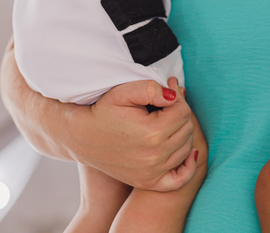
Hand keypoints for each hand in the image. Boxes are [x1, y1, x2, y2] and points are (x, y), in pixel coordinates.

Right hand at [0, 43, 198, 189]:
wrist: (81, 138)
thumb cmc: (102, 111)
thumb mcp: (122, 92)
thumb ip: (150, 88)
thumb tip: (173, 95)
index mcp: (152, 132)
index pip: (183, 112)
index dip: (178, 97)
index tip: (169, 88)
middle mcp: (155, 156)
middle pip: (187, 129)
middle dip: (181, 112)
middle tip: (168, 101)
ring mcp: (152, 172)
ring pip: (186, 148)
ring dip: (182, 132)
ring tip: (168, 118)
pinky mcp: (148, 182)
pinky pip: (180, 179)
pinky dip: (187, 166)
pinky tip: (187, 153)